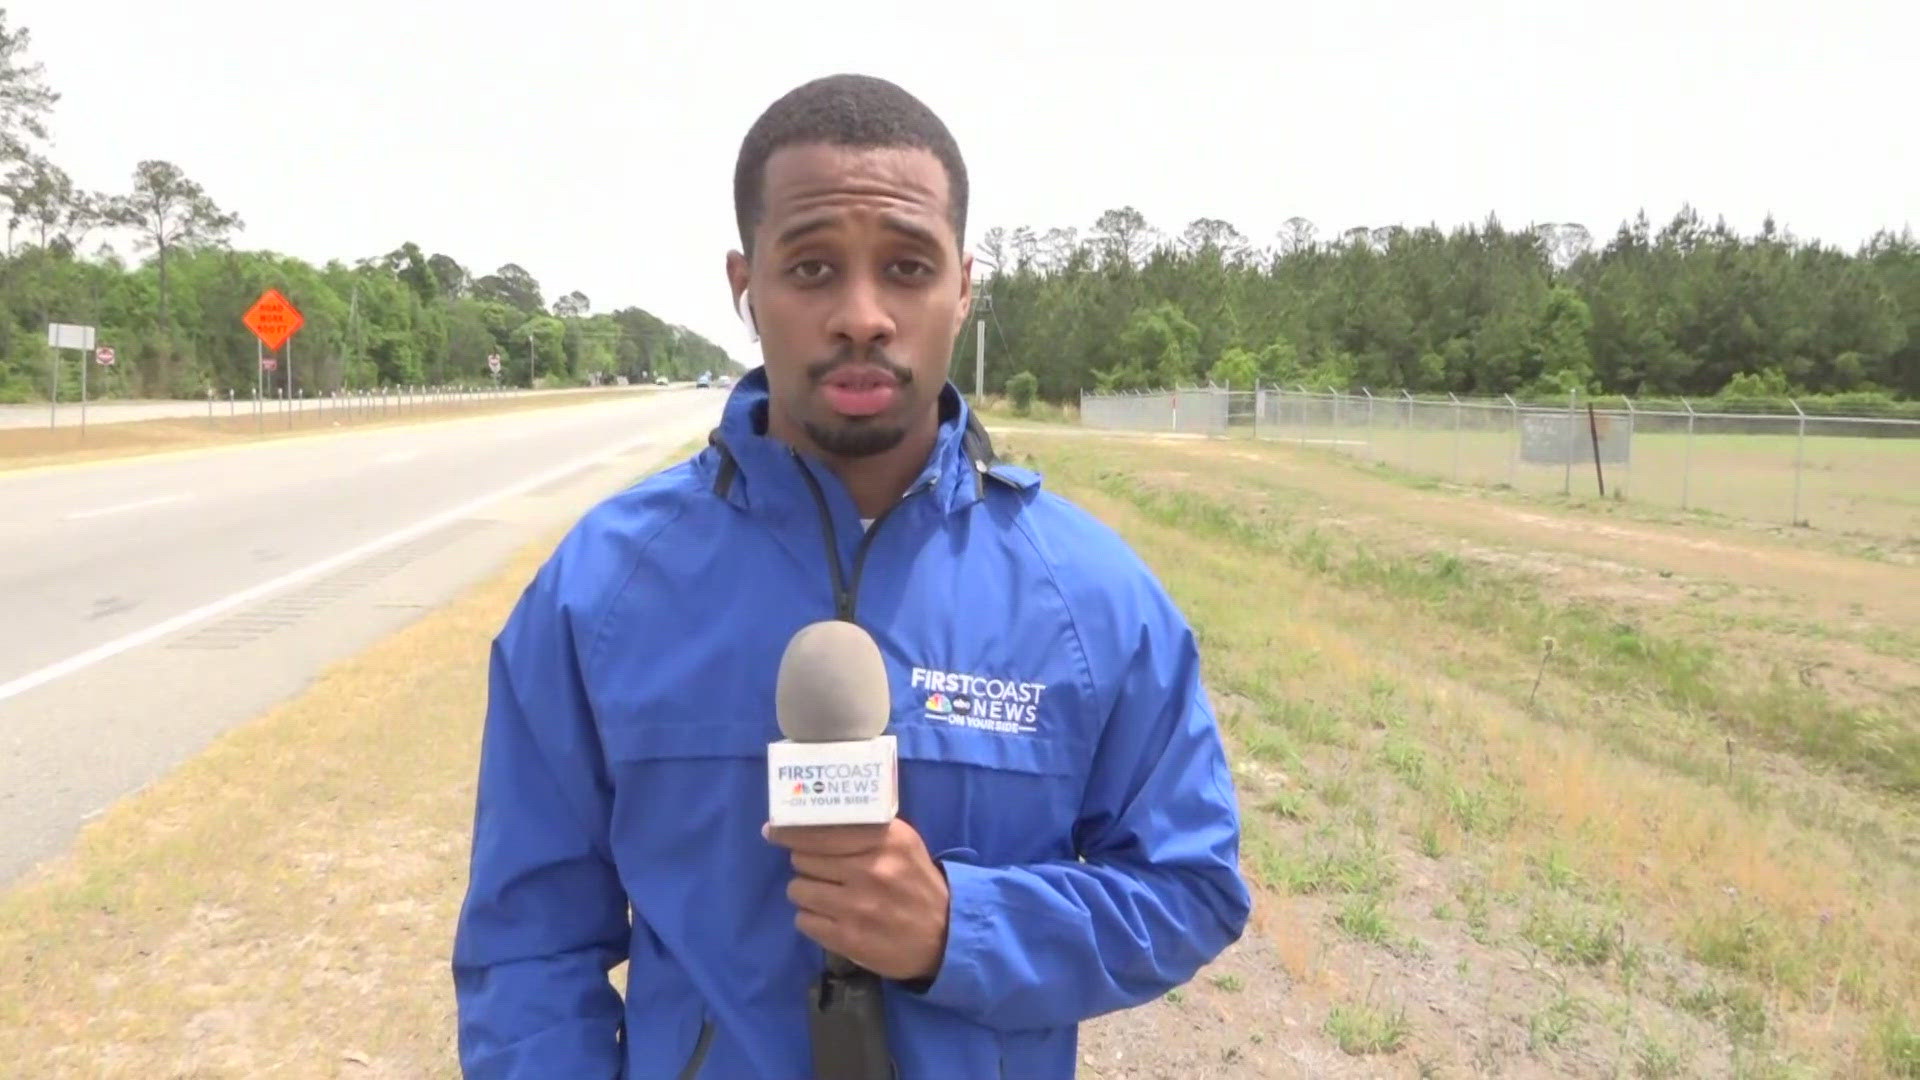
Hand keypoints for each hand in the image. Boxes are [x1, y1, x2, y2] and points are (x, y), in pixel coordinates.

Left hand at [762, 817, 950, 982]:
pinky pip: (804, 920)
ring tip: (826, 894)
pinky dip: (812, 918)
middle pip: (802, 858)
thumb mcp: (902, 843)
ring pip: (798, 889)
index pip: (819, 830)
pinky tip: (830, 917)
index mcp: (885, 840)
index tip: (772, 830)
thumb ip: (864, 828)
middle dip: (806, 863)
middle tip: (820, 869)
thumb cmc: (916, 882)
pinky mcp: (848, 938)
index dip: (789, 831)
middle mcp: (870, 869)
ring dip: (806, 891)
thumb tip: (809, 819)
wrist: (945, 935)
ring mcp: (857, 906)